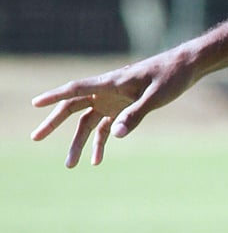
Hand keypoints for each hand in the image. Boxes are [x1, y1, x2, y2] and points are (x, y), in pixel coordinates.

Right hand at [31, 48, 202, 166]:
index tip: (35, 103)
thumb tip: (115, 135)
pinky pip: (105, 127)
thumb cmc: (172, 76)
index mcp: (112, 82)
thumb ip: (135, 114)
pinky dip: (100, 142)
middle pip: (74, 106)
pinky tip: (97, 160)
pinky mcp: (125, 107)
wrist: (188, 67)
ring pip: (88, 121)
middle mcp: (108, 90)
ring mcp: (115, 100)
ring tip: (70, 165)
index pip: (77, 88)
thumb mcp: (156, 96)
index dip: (55, 95)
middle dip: (54, 122)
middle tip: (35, 137)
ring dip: (79, 142)